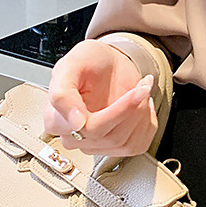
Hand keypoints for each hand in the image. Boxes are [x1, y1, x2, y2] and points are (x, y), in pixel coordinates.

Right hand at [44, 38, 158, 156]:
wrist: (108, 63)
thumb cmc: (90, 60)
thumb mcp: (73, 63)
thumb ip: (64, 92)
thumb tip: (76, 123)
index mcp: (57, 119)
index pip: (89, 129)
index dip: (118, 111)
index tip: (137, 92)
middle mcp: (74, 136)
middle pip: (112, 137)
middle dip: (134, 108)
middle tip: (143, 85)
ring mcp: (95, 143)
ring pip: (127, 143)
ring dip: (142, 115)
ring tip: (142, 92)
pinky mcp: (115, 144)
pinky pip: (137, 146)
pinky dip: (148, 124)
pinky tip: (143, 106)